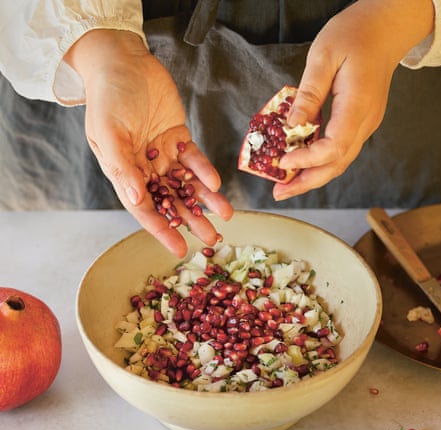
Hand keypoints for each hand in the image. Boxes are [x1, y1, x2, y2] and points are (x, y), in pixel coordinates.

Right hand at [64, 30, 232, 257]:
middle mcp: (144, 169)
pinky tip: (216, 183)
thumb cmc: (108, 97)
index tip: (179, 249)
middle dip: (192, 220)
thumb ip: (121, 167)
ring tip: (226, 216)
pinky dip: (205, 171)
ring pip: (187, 184)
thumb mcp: (109, 132)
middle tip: (213, 239)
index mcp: (123, 173)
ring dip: (205, 200)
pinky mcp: (178, 138)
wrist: (122, 62)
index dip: (162, 230)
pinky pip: (194, 159)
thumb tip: (135, 199)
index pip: (144, 209)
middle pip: (171, 201)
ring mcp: (162, 154)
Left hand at [274, 0, 434, 200]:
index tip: (284, 160)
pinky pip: (339, 151)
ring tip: (285, 186)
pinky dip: (318, 163)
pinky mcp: (359, 124)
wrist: (384, 30)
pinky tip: (299, 166)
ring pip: (339, 162)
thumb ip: (309, 93)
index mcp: (358, 105)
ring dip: (312, 177)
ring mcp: (364, 125)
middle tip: (279, 192)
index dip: (308, 159)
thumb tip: (292, 125)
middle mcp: (365, 121)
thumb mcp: (324, 56)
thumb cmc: (354, 36)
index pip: (335, 146)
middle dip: (307, 181)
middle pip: (338, 164)